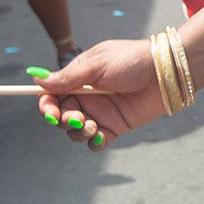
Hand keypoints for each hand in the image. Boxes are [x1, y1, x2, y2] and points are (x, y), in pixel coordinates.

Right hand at [35, 38, 168, 149]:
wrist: (165, 72)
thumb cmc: (132, 60)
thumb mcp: (97, 65)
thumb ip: (68, 77)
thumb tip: (37, 80)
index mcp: (80, 78)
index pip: (53, 94)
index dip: (46, 105)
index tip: (49, 112)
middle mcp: (88, 96)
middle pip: (61, 115)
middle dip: (62, 120)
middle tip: (76, 117)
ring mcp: (101, 112)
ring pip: (75, 131)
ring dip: (77, 132)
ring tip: (92, 126)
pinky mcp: (115, 127)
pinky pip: (96, 142)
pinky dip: (94, 143)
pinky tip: (100, 136)